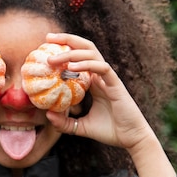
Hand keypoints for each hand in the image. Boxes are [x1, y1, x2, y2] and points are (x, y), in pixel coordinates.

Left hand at [43, 33, 155, 151]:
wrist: (131, 139)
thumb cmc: (109, 131)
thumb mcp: (80, 127)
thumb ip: (64, 122)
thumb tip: (47, 115)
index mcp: (94, 81)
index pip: (79, 57)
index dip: (64, 48)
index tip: (46, 46)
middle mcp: (101, 75)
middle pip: (85, 48)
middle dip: (67, 39)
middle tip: (48, 37)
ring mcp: (108, 78)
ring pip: (91, 54)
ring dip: (72, 52)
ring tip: (54, 58)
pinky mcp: (115, 84)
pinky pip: (101, 67)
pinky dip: (87, 64)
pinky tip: (72, 66)